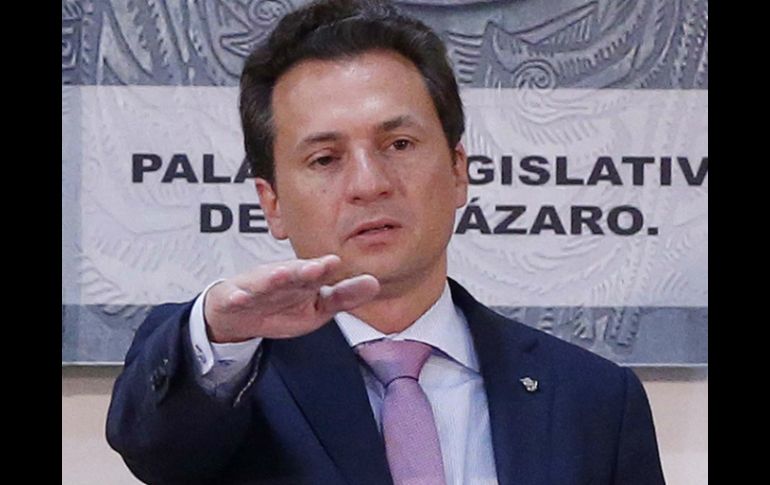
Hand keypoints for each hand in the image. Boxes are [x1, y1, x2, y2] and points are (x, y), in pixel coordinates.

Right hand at [203, 255, 378, 341]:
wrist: (238, 312)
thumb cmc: (281, 305)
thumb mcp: (316, 307)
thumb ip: (344, 297)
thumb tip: (375, 283)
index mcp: (303, 279)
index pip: (316, 274)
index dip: (324, 269)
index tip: (335, 264)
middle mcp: (281, 278)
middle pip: (293, 273)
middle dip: (303, 270)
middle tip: (317, 267)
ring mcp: (257, 288)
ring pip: (266, 282)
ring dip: (274, 278)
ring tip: (282, 274)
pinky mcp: (235, 298)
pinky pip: (235, 298)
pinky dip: (236, 297)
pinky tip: (239, 297)